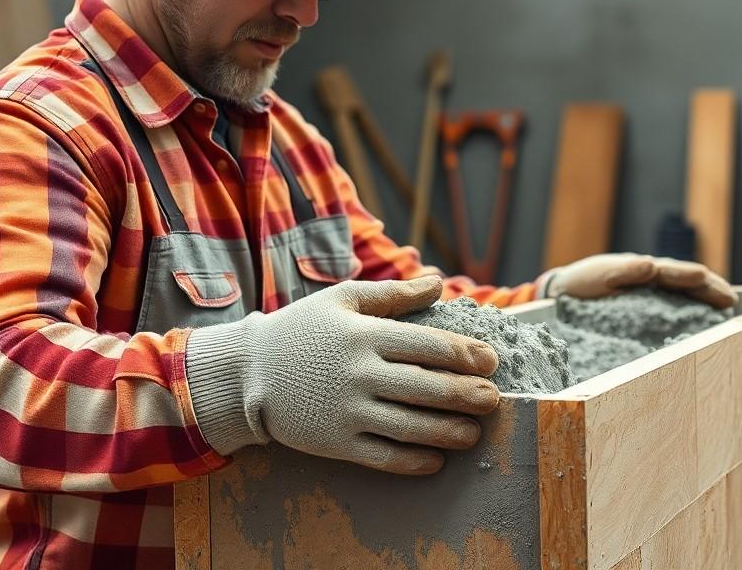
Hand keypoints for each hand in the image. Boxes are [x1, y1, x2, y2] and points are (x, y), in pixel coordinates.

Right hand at [186, 276, 501, 474]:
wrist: (248, 372)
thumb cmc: (301, 330)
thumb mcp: (344, 300)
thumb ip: (394, 294)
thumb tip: (438, 281)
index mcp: (365, 334)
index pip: (428, 344)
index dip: (465, 354)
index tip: (490, 362)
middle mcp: (360, 373)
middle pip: (426, 387)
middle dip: (467, 396)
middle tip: (493, 400)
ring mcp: (348, 410)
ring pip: (411, 426)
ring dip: (448, 432)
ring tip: (473, 434)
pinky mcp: (336, 442)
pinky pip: (383, 457)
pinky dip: (414, 461)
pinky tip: (436, 460)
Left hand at [542, 253, 736, 307]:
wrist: (566, 296)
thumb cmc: (584, 281)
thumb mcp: (600, 274)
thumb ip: (625, 270)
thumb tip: (652, 265)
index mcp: (645, 270)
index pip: (675, 272)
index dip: (693, 277)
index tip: (710, 281)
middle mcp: (655, 282)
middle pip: (689, 283)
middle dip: (711, 288)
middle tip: (732, 299)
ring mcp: (654, 299)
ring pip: (687, 298)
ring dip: (707, 302)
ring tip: (728, 310)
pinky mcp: (648, 317)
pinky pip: (674, 315)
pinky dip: (693, 317)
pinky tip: (705, 328)